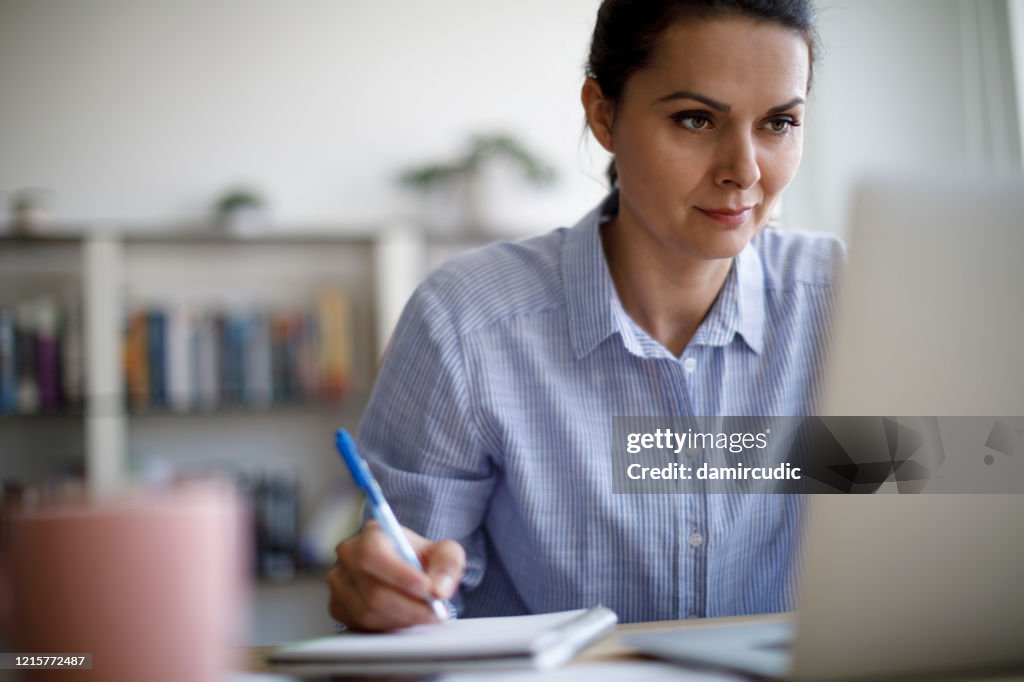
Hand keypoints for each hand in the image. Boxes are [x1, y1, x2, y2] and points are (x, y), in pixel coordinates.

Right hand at [328, 520, 464, 631]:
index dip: (399, 575)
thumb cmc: (422, 559)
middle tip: (435, 613)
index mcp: (372, 533)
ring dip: (402, 618)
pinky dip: (389, 625)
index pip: (374, 554)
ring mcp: (339, 582)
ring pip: (368, 611)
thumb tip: (439, 589)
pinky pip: (362, 624)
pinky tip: (406, 617)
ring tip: (425, 615)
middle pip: (373, 590)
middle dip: (409, 606)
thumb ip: (447, 564)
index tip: (427, 589)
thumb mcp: (444, 552)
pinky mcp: (338, 606)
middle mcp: (348, 555)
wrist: (407, 571)